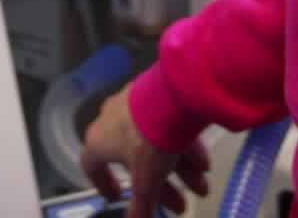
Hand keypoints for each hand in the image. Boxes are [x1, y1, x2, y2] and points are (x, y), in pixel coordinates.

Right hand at [81, 83, 210, 216]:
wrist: (174, 93)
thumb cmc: (149, 139)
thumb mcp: (146, 180)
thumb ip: (141, 206)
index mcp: (99, 140)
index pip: (92, 165)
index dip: (104, 184)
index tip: (119, 196)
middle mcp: (113, 118)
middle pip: (137, 160)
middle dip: (162, 186)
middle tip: (182, 206)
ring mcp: (135, 102)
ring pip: (157, 143)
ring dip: (180, 169)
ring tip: (202, 187)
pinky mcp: (158, 91)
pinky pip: (168, 125)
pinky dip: (184, 145)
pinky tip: (204, 162)